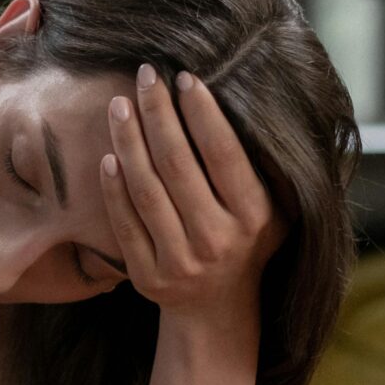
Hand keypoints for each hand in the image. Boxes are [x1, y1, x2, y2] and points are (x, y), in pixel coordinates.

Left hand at [100, 64, 284, 319]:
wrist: (218, 309)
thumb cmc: (248, 241)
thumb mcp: (278, 210)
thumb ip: (267, 167)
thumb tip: (255, 100)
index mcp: (254, 217)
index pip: (223, 154)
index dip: (201, 113)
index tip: (183, 77)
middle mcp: (218, 239)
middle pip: (177, 165)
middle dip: (158, 114)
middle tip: (145, 75)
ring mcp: (181, 261)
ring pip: (146, 191)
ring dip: (129, 142)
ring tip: (119, 104)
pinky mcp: (148, 277)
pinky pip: (125, 224)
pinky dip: (113, 190)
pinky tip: (107, 155)